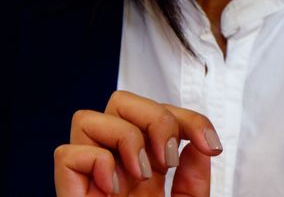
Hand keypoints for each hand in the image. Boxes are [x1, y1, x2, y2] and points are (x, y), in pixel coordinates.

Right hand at [54, 91, 223, 195]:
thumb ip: (194, 180)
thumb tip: (195, 145)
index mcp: (145, 166)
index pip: (160, 114)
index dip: (189, 119)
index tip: (212, 146)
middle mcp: (115, 165)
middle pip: (121, 100)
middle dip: (156, 118)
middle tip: (169, 159)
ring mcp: (90, 177)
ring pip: (86, 117)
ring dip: (125, 136)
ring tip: (142, 174)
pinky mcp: (69, 192)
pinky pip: (67, 152)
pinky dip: (95, 161)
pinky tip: (114, 190)